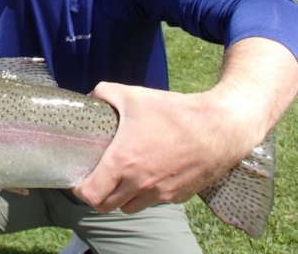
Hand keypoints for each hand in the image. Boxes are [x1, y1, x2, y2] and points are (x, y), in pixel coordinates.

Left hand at [72, 82, 255, 213]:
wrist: (220, 127)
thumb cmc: (174, 111)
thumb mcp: (133, 95)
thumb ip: (105, 92)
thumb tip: (90, 95)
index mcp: (123, 163)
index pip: (91, 195)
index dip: (80, 189)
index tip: (79, 179)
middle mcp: (139, 184)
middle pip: (106, 206)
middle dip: (97, 195)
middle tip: (96, 178)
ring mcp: (160, 193)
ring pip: (129, 207)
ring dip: (120, 197)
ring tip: (120, 178)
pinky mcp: (178, 196)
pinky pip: (153, 202)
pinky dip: (144, 194)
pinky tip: (147, 174)